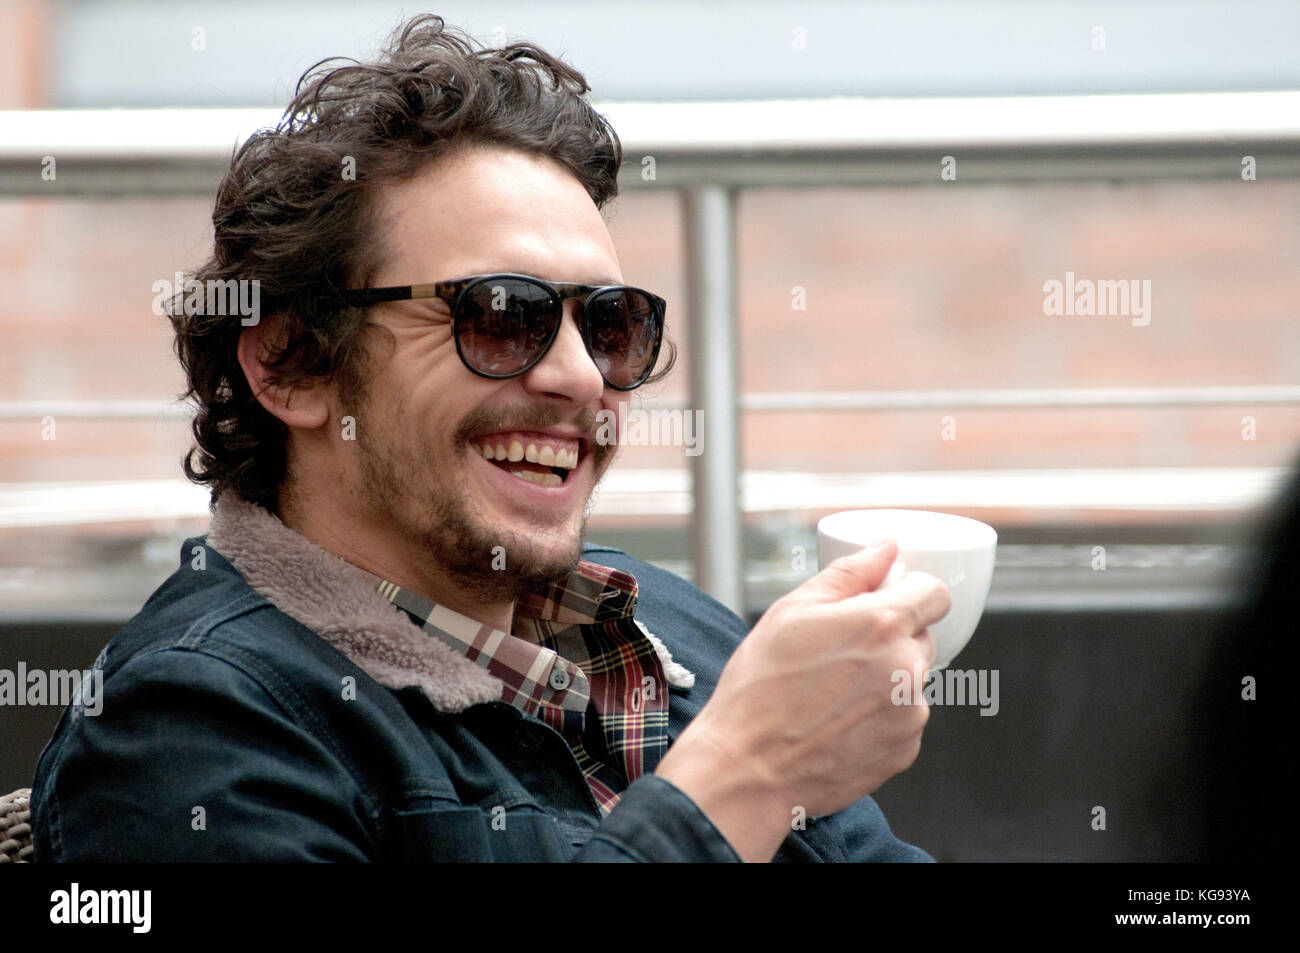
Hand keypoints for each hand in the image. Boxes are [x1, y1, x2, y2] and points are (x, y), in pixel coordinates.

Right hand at [656, 539, 949, 860]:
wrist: (748, 768)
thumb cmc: (760, 688)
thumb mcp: (792, 611)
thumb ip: (848, 573)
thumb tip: (885, 549)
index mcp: (882, 624)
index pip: (935, 594)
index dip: (911, 591)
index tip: (888, 600)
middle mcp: (907, 668)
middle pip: (921, 636)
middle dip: (889, 637)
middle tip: (838, 652)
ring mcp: (911, 714)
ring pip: (911, 680)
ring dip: (885, 679)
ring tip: (830, 693)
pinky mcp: (905, 750)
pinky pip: (903, 719)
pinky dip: (879, 717)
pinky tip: (837, 721)